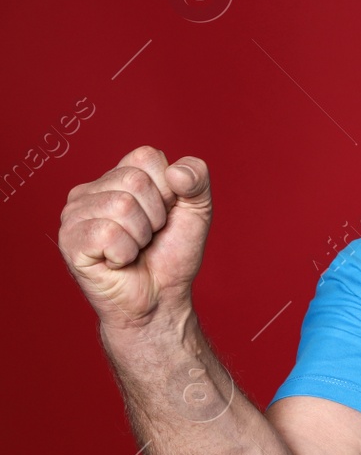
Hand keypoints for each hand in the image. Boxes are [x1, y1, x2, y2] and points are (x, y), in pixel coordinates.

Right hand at [58, 146, 212, 330]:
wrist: (160, 298)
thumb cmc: (172, 254)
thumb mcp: (197, 210)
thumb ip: (196, 179)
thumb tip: (176, 171)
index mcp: (118, 176)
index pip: (146, 156)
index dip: (168, 189)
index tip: (164, 214)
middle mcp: (91, 190)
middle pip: (134, 181)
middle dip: (155, 216)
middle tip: (148, 236)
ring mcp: (75, 214)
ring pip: (122, 207)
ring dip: (141, 236)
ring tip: (134, 249)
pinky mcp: (69, 240)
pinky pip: (107, 233)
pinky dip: (124, 253)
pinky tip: (117, 261)